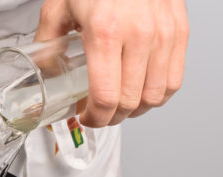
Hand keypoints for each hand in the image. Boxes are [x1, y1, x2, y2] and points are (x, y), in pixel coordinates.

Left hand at [35, 0, 188, 126]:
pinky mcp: (180, 32)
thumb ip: (47, 41)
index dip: (95, 118)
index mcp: (105, 32)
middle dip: (112, 118)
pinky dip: (158, 95)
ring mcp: (163, 34)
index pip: (106, 96)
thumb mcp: (60, 6)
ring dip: (136, 110)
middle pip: (130, 102)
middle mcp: (139, 35)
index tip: (86, 118)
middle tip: (100, 115)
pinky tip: (142, 92)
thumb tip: (42, 70)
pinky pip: (174, 80)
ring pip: (155, 96)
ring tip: (120, 107)